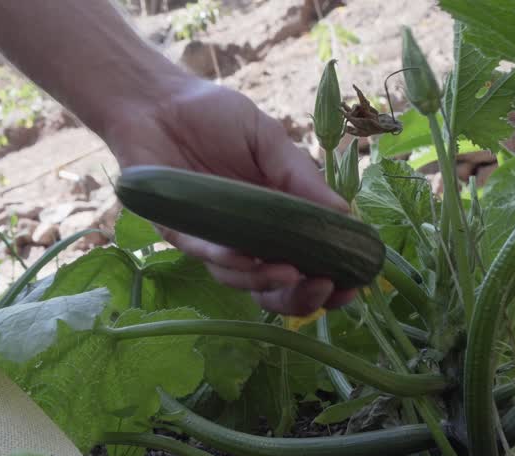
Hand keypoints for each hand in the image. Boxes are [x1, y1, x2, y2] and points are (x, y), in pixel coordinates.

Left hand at [102, 78, 357, 315]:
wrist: (158, 100)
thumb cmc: (214, 116)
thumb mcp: (269, 141)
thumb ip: (300, 178)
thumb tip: (346, 216)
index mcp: (274, 216)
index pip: (305, 260)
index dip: (330, 276)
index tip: (356, 282)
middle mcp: (244, 235)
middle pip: (274, 285)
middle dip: (302, 296)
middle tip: (326, 289)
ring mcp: (211, 237)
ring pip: (239, 278)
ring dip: (266, 281)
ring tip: (293, 274)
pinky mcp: (178, 231)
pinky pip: (205, 254)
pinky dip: (228, 260)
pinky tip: (249, 258)